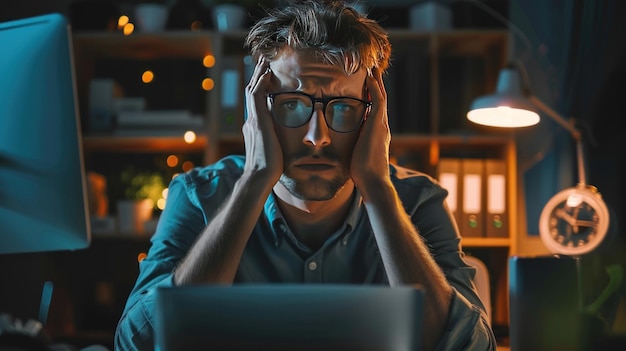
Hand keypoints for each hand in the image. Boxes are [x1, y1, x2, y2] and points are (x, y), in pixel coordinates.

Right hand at [242, 58, 282, 184]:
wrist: (260, 176)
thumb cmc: (270, 169)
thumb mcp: (275, 150)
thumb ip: (277, 141)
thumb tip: (286, 140)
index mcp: (255, 127)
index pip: (256, 102)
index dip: (260, 88)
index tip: (267, 76)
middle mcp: (251, 121)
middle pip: (252, 92)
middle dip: (257, 76)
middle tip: (264, 62)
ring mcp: (253, 120)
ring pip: (252, 90)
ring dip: (259, 74)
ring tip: (265, 61)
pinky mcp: (257, 121)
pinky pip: (256, 96)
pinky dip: (261, 83)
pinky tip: (267, 73)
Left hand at [350, 67, 391, 189]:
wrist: (372, 181)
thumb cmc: (362, 173)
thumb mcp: (355, 154)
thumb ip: (353, 146)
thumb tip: (343, 145)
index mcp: (376, 133)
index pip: (374, 110)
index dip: (371, 97)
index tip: (365, 86)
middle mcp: (382, 127)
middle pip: (380, 100)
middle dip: (376, 85)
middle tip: (372, 70)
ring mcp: (382, 125)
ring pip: (381, 97)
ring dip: (377, 82)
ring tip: (372, 68)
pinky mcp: (378, 125)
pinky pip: (378, 101)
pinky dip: (374, 88)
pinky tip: (370, 77)